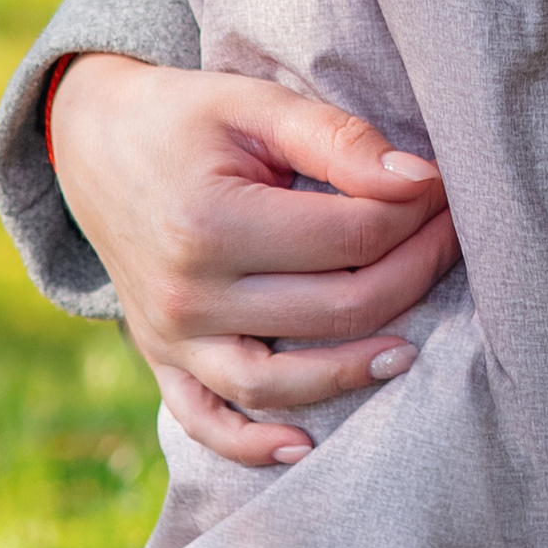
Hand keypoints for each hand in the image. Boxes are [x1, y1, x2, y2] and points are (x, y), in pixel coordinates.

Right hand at [48, 55, 459, 467]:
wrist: (95, 141)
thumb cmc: (187, 115)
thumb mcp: (257, 103)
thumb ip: (337, 140)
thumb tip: (419, 180)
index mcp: (212, 224)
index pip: (348, 238)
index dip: (413, 214)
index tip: (446, 188)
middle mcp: (187, 295)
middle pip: (330, 310)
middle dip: (409, 275)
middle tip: (452, 240)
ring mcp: (170, 338)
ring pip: (280, 380)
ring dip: (353, 370)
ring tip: (411, 346)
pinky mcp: (160, 360)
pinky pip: (207, 419)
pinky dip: (253, 442)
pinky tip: (307, 444)